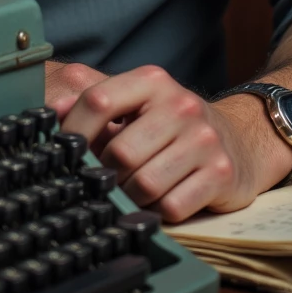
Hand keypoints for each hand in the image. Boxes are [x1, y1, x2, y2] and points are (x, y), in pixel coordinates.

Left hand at [45, 61, 291, 221]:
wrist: (241, 140)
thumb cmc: (175, 125)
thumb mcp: (141, 103)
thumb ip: (99, 103)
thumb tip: (50, 111)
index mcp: (153, 81)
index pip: (97, 100)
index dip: (72, 131)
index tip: (62, 153)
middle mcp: (180, 105)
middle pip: (118, 152)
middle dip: (107, 175)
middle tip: (106, 180)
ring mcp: (204, 140)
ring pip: (144, 184)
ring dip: (132, 196)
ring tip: (135, 189)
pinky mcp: (221, 175)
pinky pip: (172, 207)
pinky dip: (160, 211)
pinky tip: (163, 199)